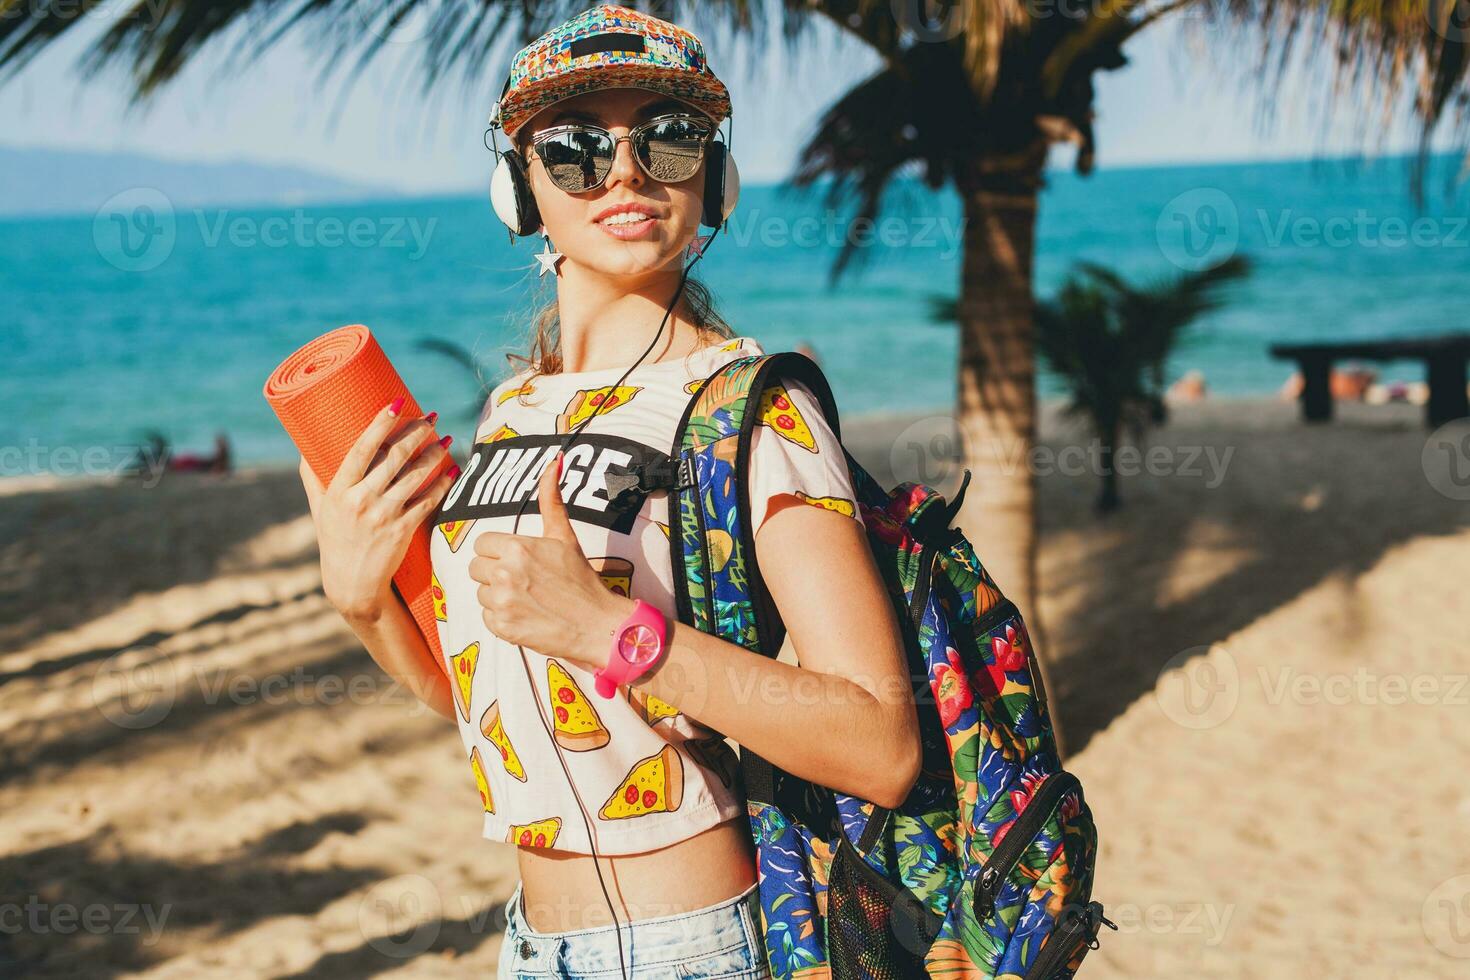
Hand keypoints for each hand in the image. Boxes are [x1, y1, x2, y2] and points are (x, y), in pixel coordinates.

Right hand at [300, 399, 456, 622]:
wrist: (352, 584)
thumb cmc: (334, 541)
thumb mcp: (318, 509)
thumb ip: (313, 478)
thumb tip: (304, 447)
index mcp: (339, 491)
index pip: (361, 449)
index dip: (380, 424)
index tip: (397, 403)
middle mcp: (361, 501)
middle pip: (395, 457)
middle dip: (417, 432)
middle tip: (431, 417)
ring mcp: (384, 516)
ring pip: (416, 476)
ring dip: (435, 453)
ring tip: (445, 437)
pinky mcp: (403, 530)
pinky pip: (428, 500)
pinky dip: (443, 482)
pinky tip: (452, 468)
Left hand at [469, 452, 631, 666]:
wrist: (596, 625)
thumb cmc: (581, 578)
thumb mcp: (564, 536)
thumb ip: (551, 499)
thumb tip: (554, 461)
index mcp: (518, 547)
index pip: (483, 543)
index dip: (499, 550)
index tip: (519, 560)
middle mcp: (505, 573)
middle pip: (475, 567)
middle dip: (494, 571)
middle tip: (523, 579)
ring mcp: (502, 602)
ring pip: (480, 592)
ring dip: (497, 595)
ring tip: (526, 597)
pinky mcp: (502, 627)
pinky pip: (486, 616)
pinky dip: (502, 617)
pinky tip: (525, 614)